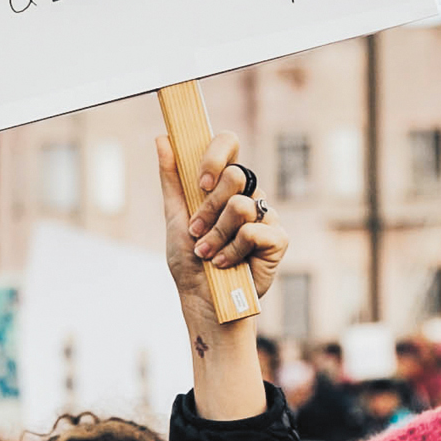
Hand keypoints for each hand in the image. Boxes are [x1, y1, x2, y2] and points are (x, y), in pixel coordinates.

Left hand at [156, 130, 282, 420]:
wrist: (203, 301)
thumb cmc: (189, 262)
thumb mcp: (175, 217)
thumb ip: (171, 178)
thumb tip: (163, 138)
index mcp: (224, 185)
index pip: (229, 145)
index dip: (216, 156)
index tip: (202, 182)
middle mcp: (248, 195)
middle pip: (236, 174)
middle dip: (208, 209)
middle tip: (197, 232)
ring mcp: (265, 216)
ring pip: (242, 205)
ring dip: (216, 234)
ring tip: (208, 253)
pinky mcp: (278, 239)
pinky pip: (253, 231)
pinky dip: (232, 251)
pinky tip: (227, 264)